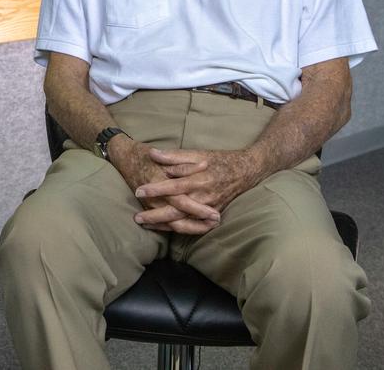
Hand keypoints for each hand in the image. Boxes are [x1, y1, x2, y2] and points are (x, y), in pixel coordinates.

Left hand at [134, 148, 263, 229]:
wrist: (246, 171)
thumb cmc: (219, 160)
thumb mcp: (198, 153)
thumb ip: (175, 156)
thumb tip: (153, 153)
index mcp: (199, 179)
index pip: (173, 186)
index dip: (155, 189)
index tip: (138, 191)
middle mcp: (204, 197)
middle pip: (176, 210)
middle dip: (155, 215)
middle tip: (137, 217)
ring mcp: (209, 209)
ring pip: (183, 222)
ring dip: (163, 225)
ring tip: (145, 224)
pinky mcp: (212, 216)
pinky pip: (193, 227)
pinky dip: (177, 229)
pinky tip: (164, 228)